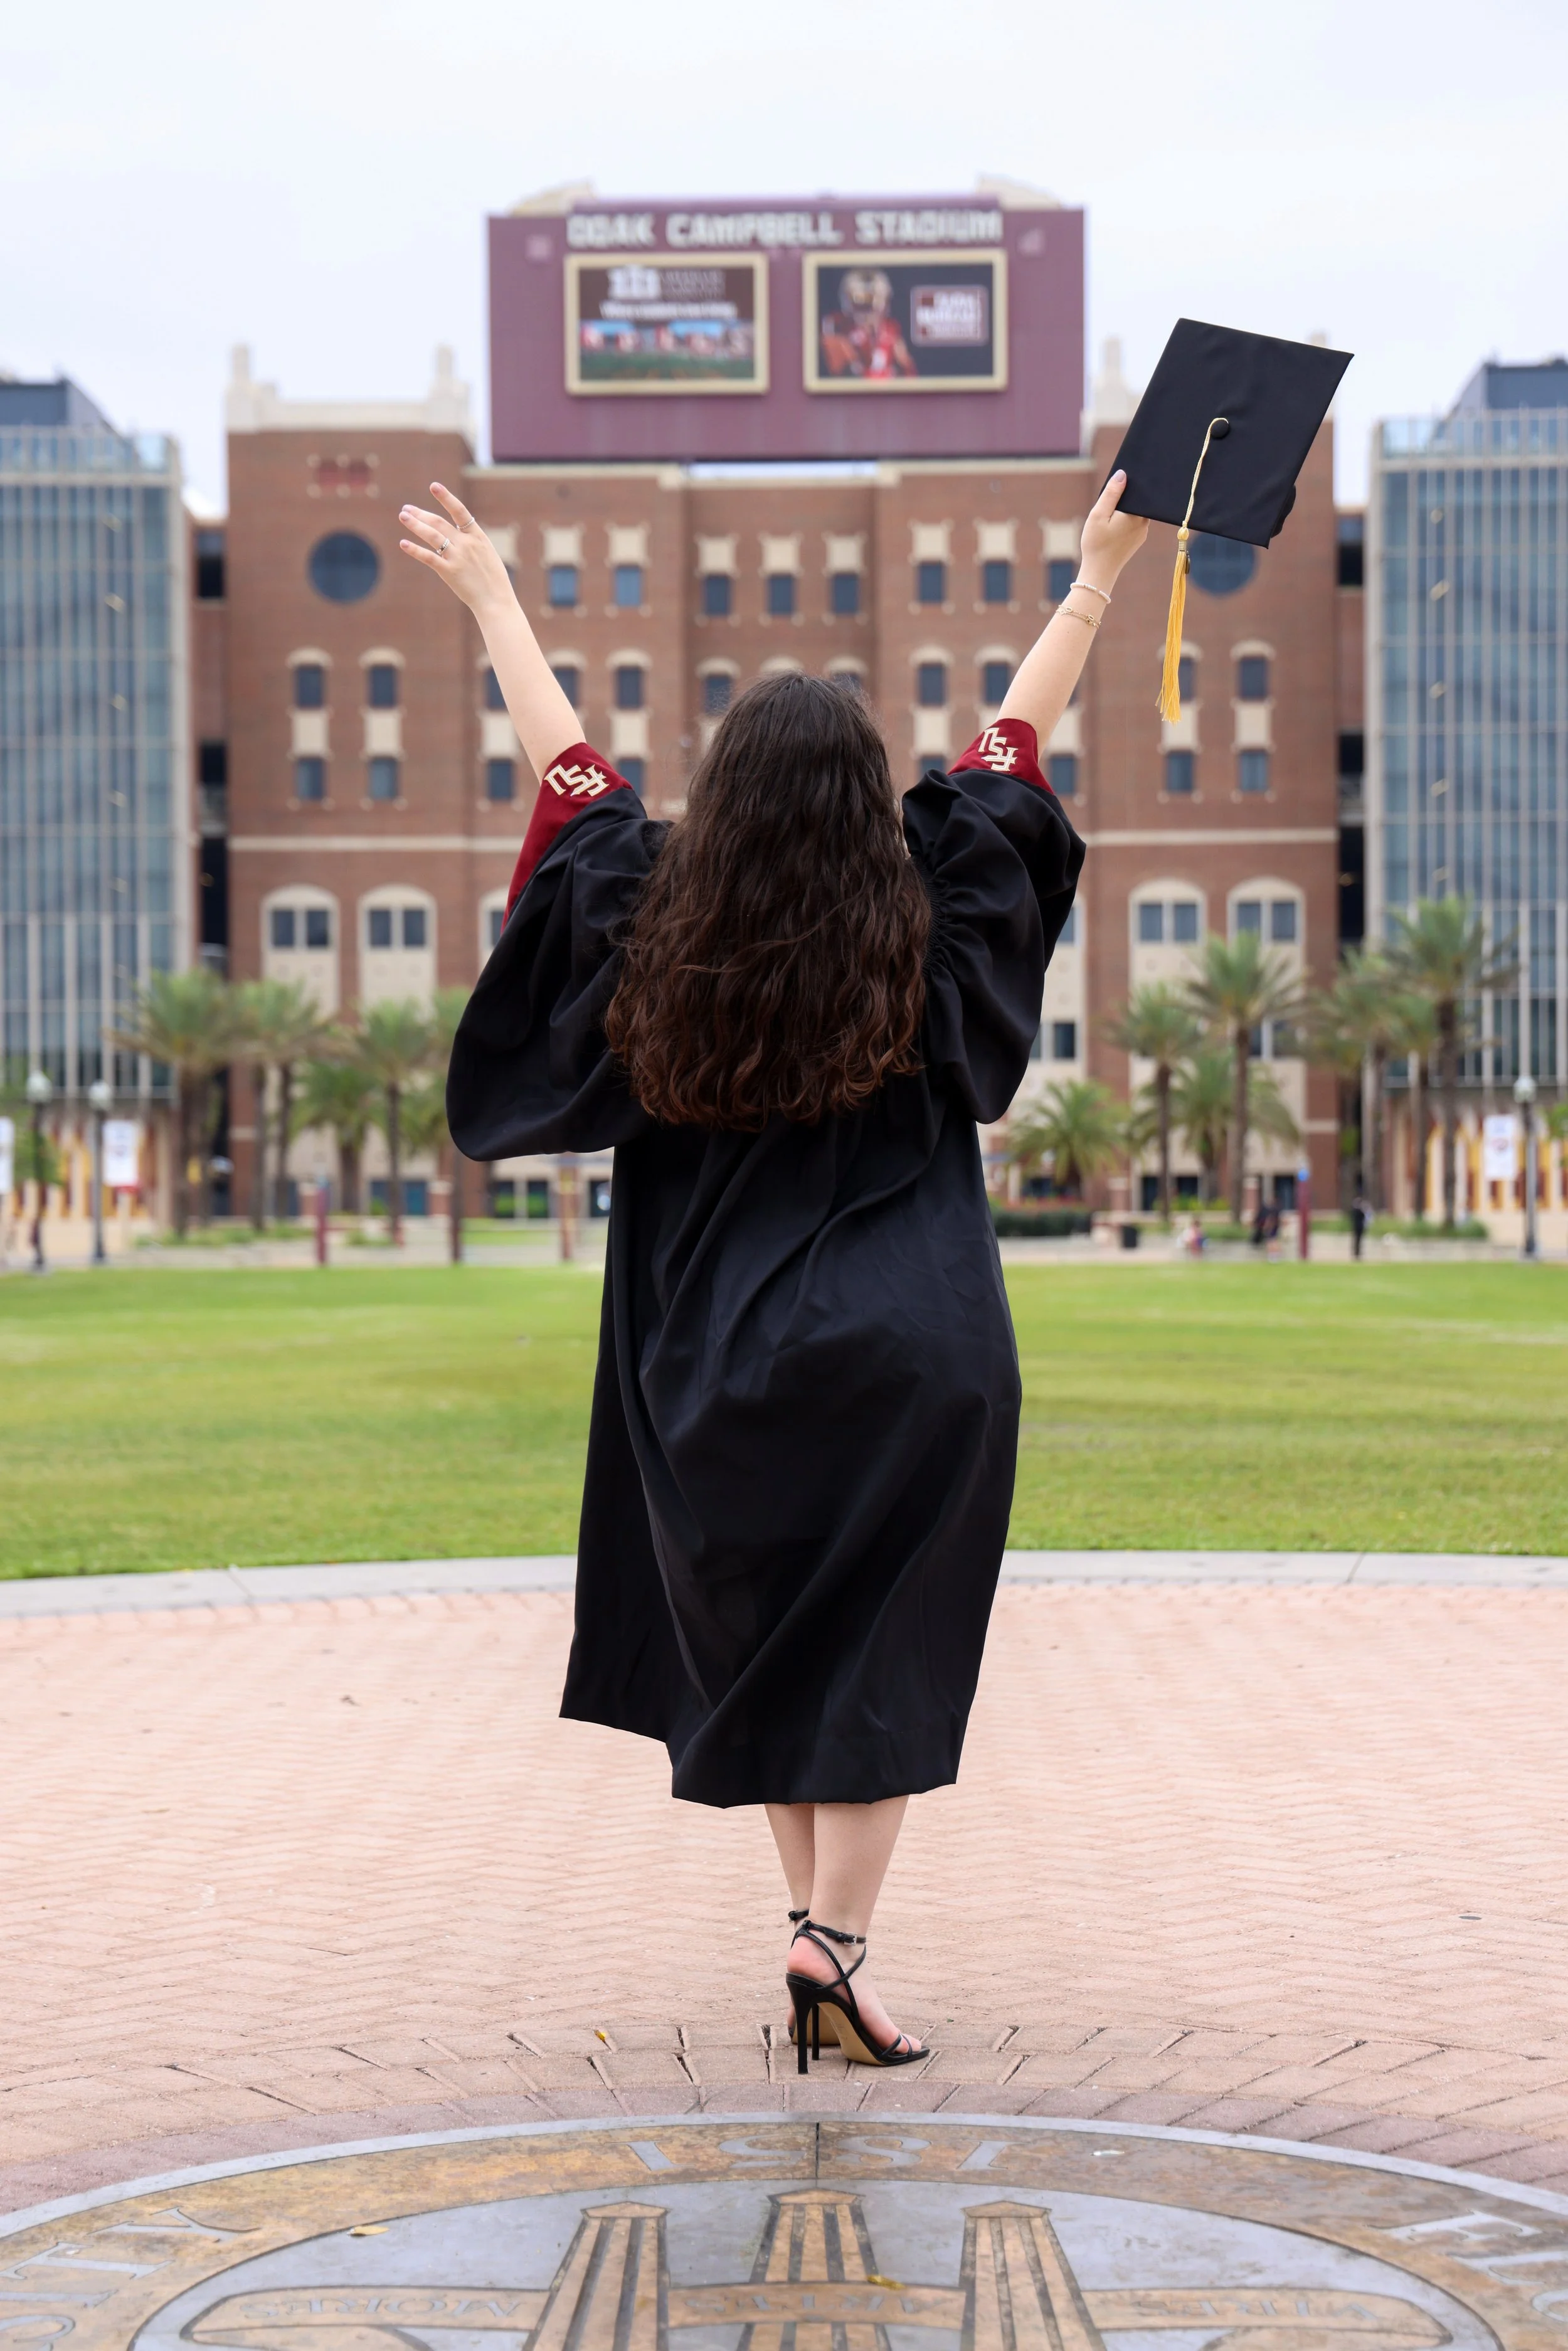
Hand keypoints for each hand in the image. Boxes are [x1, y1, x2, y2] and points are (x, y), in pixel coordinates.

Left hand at [398, 483, 513, 615]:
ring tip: (403, 516)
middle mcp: (466, 543)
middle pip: (439, 523)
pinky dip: (415, 550)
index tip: (434, 486)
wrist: (496, 601)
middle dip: (421, 514)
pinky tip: (403, 543)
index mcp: (478, 536)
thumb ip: (472, 542)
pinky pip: (429, 557)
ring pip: (432, 536)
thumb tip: (457, 534)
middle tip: (406, 508)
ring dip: (415, 524)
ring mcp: (457, 557)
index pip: (459, 511)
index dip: (446, 497)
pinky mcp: (449, 572)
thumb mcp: (487, 554)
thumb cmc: (494, 580)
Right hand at [1078, 469, 1148, 590]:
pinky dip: (1124, 519)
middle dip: (1124, 496)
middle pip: (1137, 500)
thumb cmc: (1096, 544)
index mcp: (1136, 514)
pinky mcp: (1138, 539)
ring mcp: (1143, 532)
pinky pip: (1134, 522)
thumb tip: (1123, 474)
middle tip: (1108, 497)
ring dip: (1123, 508)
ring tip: (1108, 512)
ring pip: (1135, 511)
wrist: (1099, 572)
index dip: (1127, 483)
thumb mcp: (1099, 515)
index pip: (1137, 490)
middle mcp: (1144, 522)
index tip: (1116, 484)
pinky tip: (1112, 524)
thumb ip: (1111, 494)